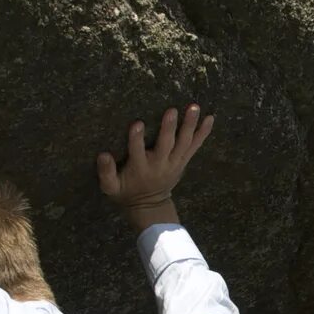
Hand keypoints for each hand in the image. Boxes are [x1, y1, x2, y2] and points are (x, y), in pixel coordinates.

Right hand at [96, 104, 214, 220]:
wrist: (150, 206)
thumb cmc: (127, 192)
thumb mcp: (110, 188)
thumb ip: (106, 172)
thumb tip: (103, 155)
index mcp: (140, 168)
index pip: (137, 152)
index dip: (137, 138)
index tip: (137, 123)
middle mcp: (159, 165)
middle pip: (165, 145)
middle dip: (168, 128)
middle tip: (172, 110)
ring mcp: (174, 163)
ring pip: (183, 143)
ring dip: (189, 125)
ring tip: (194, 107)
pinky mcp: (183, 161)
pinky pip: (195, 146)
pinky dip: (203, 133)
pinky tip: (210, 118)